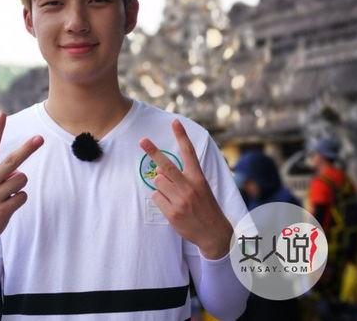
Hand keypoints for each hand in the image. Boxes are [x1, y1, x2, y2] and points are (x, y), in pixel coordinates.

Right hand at [0, 113, 43, 253]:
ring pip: (22, 179)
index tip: (2, 114)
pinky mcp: (1, 210)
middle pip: (12, 161)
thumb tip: (19, 172)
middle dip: (27, 148)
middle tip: (40, 138)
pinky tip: (7, 205)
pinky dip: (19, 199)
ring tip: (7, 194)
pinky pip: (22, 196)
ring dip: (20, 185)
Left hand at [139, 119, 232, 259]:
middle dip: (153, 152)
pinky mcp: (172, 213)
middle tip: (142, 140)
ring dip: (160, 185)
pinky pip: (155, 197)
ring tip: (173, 195)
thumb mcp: (200, 188)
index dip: (182, 136)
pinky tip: (171, 206)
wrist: (214, 233)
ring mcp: (180, 200)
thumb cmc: (205, 207)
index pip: (189, 153)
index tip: (175, 122)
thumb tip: (159, 169)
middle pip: (166, 165)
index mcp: (198, 178)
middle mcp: (189, 187)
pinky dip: (159, 199)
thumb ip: (182, 176)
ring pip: (158, 181)